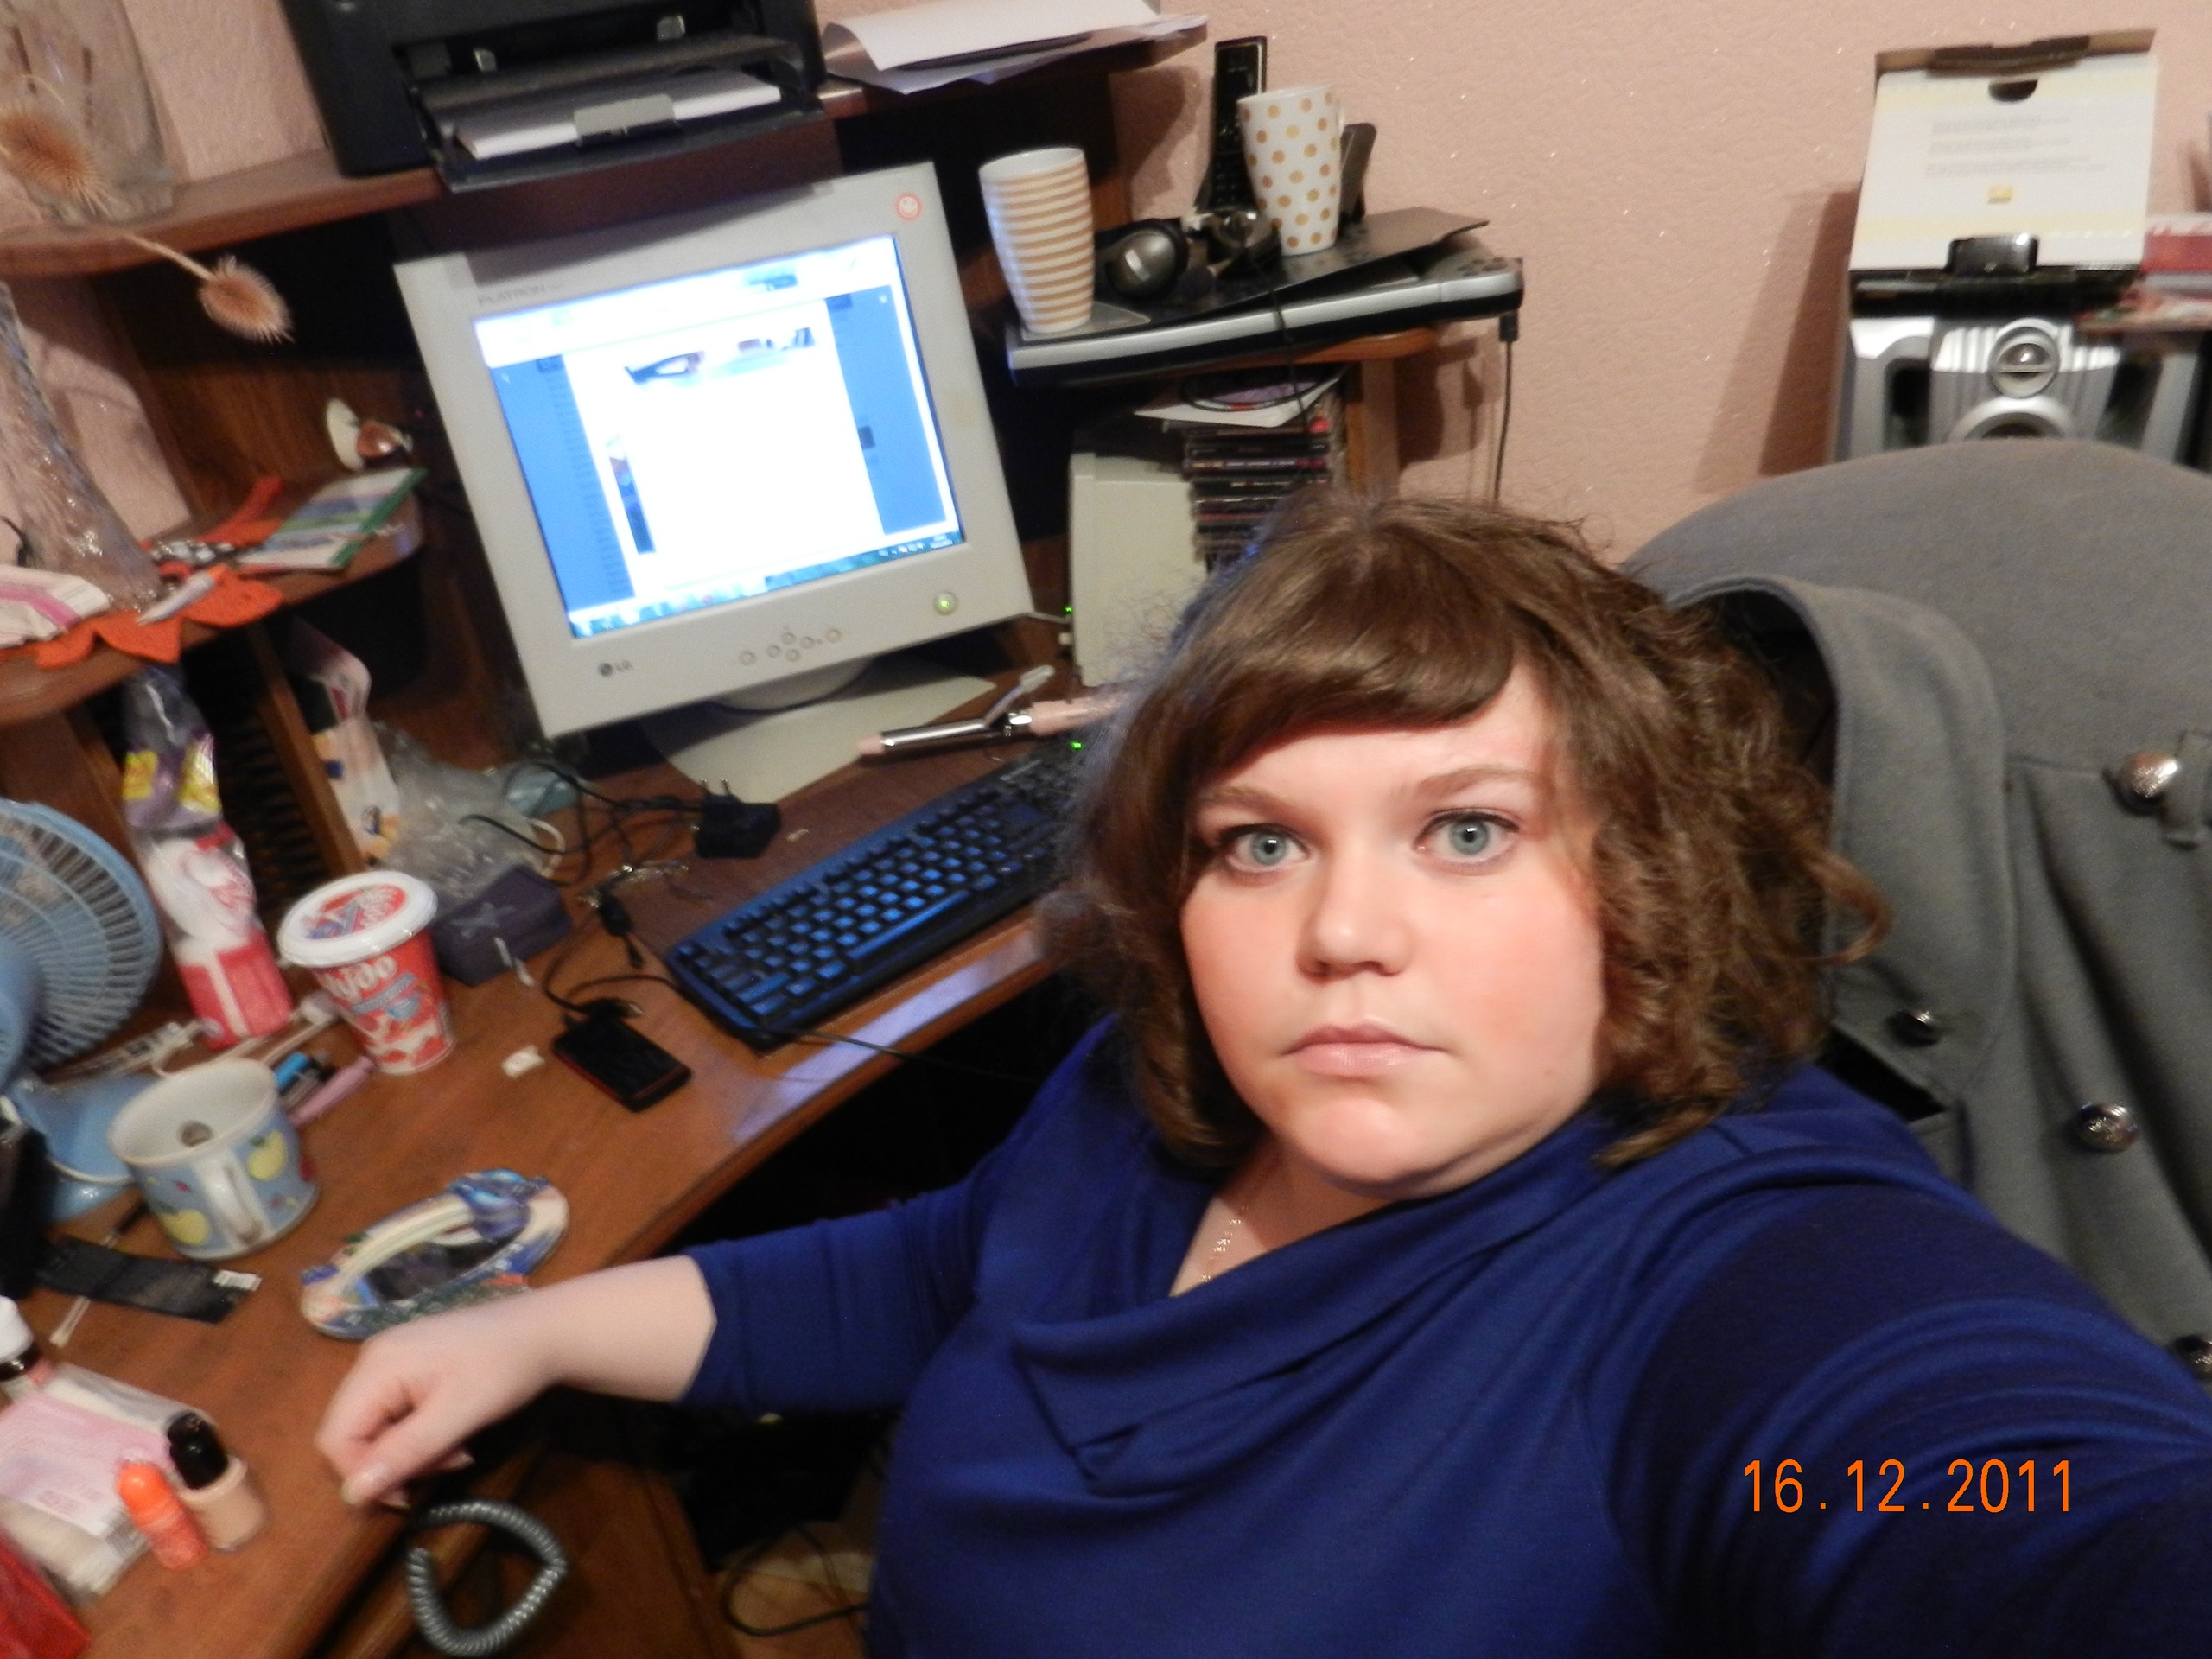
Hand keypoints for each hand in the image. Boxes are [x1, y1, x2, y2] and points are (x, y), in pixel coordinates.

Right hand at [316, 1294, 557, 1506]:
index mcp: (376, 1365)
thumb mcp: (459, 1415)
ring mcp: (391, 1360)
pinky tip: (455, 1433)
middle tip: (446, 1465)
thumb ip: (405, 1452)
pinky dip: (420, 1434)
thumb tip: (352, 1494)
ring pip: (376, 1428)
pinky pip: (395, 1414)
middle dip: (394, 1462)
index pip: (335, 1438)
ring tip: (458, 1449)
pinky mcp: (410, 1366)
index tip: (408, 1495)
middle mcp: (373, 1359)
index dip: (363, 1475)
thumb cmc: (506, 1368)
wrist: (547, 1330)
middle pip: (353, 1433)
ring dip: (412, 1451)